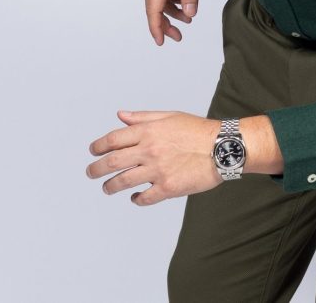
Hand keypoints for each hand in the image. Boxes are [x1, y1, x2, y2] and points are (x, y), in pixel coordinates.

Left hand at [86, 110, 220, 205]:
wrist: (224, 147)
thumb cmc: (198, 131)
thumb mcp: (170, 116)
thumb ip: (143, 117)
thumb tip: (120, 116)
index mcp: (149, 131)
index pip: (113, 139)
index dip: (98, 146)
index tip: (93, 151)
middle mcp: (150, 150)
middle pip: (112, 162)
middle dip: (96, 169)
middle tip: (91, 172)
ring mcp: (158, 170)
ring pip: (122, 182)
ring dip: (110, 186)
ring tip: (107, 188)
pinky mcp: (168, 188)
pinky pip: (144, 198)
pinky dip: (136, 199)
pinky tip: (135, 197)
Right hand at [142, 0, 204, 44]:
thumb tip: (190, 14)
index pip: (153, 11)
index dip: (157, 28)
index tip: (161, 42)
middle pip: (153, 8)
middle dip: (165, 24)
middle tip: (178, 37)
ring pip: (157, 0)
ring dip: (170, 11)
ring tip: (187, 19)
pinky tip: (183, 1)